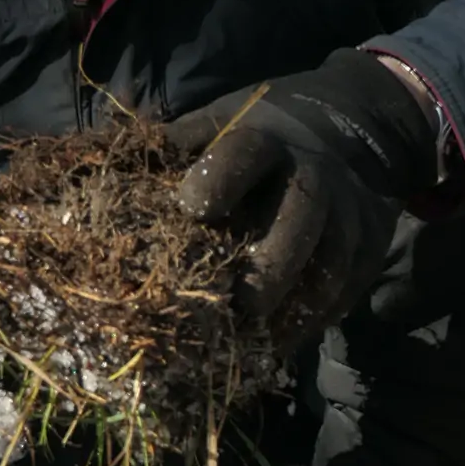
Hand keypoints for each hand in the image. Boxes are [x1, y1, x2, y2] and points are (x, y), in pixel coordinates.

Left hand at [166, 49, 438, 339]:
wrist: (355, 125)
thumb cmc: (263, 132)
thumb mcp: (222, 120)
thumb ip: (176, 146)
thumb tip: (93, 166)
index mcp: (266, 137)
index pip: (246, 154)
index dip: (220, 179)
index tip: (190, 210)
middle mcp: (314, 173)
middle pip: (302, 216)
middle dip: (272, 263)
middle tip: (238, 304)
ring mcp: (350, 210)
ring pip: (332, 263)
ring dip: (295, 307)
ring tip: (256, 342)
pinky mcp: (371, 245)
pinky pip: (345, 292)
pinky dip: (312, 322)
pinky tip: (277, 345)